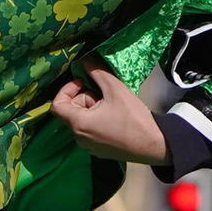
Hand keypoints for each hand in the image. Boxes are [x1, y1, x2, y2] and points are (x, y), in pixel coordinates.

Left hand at [50, 62, 169, 161]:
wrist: (155, 144)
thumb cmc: (134, 117)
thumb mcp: (115, 89)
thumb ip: (96, 71)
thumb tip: (84, 59)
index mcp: (79, 125)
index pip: (57, 105)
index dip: (66, 89)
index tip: (83, 83)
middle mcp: (79, 139)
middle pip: (71, 111)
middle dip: (85, 98)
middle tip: (104, 96)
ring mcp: (89, 147)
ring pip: (81, 120)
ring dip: (92, 108)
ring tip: (112, 107)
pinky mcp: (99, 151)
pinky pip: (90, 130)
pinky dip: (97, 120)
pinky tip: (115, 117)